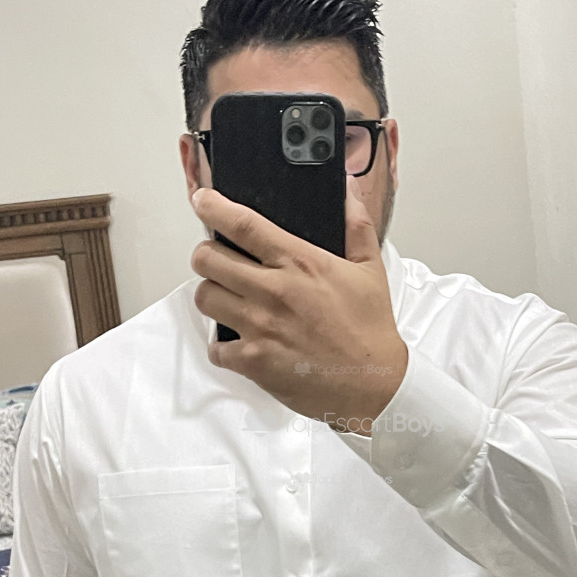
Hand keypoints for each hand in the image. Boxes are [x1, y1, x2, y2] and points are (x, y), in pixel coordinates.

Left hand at [191, 177, 407, 433]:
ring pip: (205, 298)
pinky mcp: (254, 361)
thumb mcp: (370, 270)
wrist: (374, 383)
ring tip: (228, 299)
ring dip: (212, 296)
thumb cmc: (371, 330)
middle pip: (208, 259)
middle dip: (207, 255)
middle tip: (216, 260)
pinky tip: (240, 342)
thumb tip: (349, 193)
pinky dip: (223, 346)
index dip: (214, 208)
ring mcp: (260, 326)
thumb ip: (356, 227)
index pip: (244, 225)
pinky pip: (216, 347)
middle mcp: (274, 291)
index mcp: (300, 263)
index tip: (202, 200)